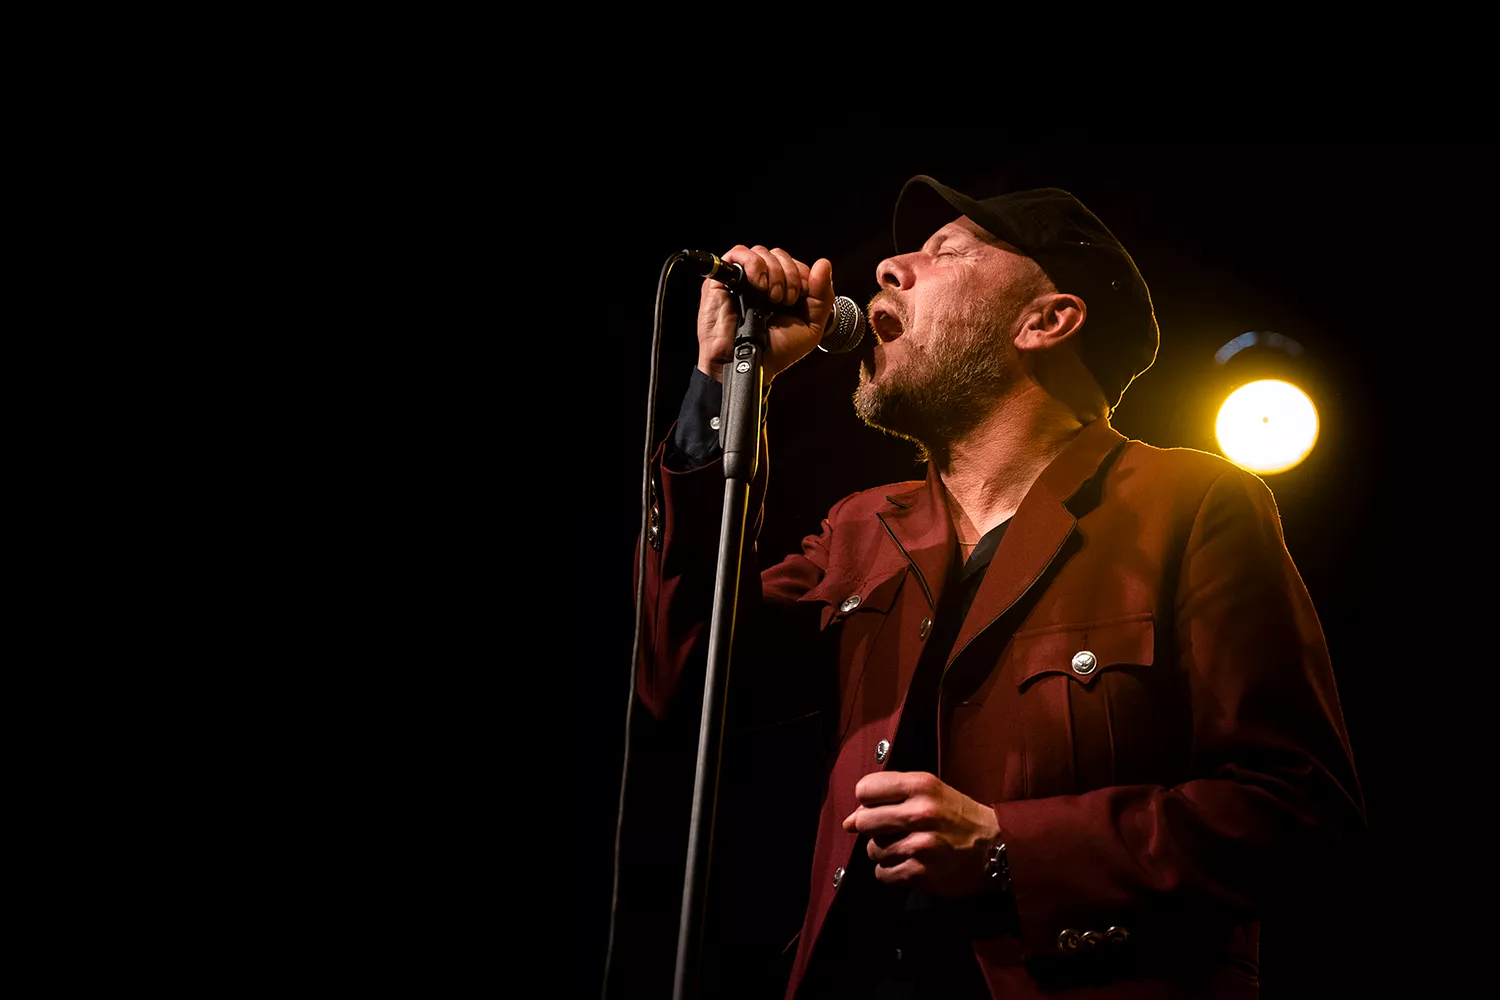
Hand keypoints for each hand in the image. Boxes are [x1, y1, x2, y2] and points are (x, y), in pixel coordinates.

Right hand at [696, 245, 834, 382]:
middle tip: (785, 300)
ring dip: (773, 272)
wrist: (753, 363)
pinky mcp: (723, 279)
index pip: (797, 264)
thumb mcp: (812, 327)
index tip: (799, 297)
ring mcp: (743, 279)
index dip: (803, 276)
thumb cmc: (776, 351)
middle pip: (780, 255)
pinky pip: (738, 253)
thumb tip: (824, 264)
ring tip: (771, 297)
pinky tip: (758, 283)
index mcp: (784, 290)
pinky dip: (753, 264)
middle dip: (789, 275)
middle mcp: (764, 282)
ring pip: (762, 252)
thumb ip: (823, 296)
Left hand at [841, 771, 1001, 898]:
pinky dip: (891, 872)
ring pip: (873, 850)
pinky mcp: (922, 873)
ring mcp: (920, 845)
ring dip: (884, 852)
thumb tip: (848, 821)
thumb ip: (890, 798)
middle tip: (890, 831)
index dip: (866, 800)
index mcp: (921, 786)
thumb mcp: (931, 793)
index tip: (878, 808)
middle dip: (871, 828)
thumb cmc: (960, 817)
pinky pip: (883, 874)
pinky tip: (909, 865)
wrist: (999, 849)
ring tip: (907, 849)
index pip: (865, 788)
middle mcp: (919, 813)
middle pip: (863, 821)